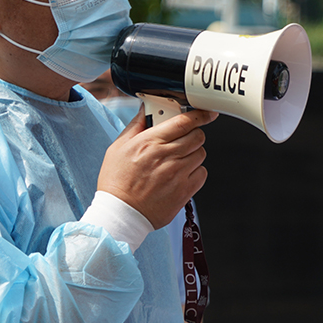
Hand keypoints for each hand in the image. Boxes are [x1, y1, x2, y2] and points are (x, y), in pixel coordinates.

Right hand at [96, 108, 217, 228]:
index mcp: (150, 142)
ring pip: (201, 154)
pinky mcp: (184, 191)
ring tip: (177, 159)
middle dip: (193, 134)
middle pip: (197, 136)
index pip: (183, 122)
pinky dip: (195, 171)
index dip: (199, 115)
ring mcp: (177, 174)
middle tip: (182, 139)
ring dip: (193, 153)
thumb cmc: (116, 182)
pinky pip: (202, 173)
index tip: (206, 113)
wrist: (120, 213)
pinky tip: (181, 174)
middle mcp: (166, 156)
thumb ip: (136, 125)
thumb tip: (146, 108)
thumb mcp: (118, 147)